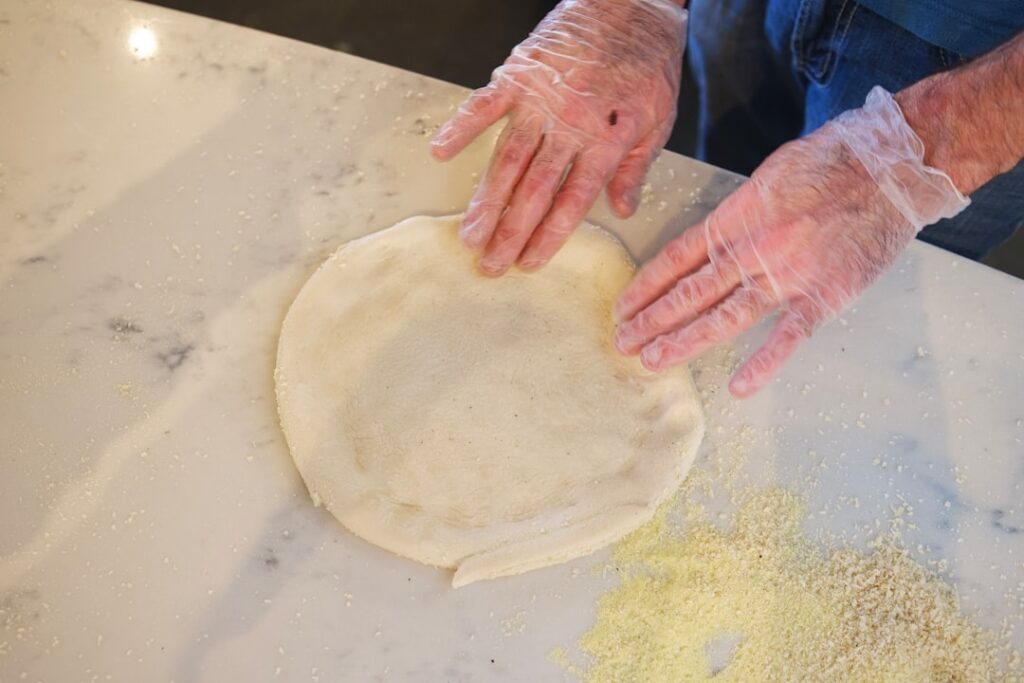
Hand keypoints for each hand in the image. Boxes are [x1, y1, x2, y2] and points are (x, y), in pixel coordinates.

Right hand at [430, 0, 686, 275]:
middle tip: (489, 265)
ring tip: (469, 233)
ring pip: (507, 159)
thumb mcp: (659, 119)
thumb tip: (622, 210)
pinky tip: (440, 152)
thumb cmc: (649, 61)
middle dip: (510, 232)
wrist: (632, 1)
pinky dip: (461, 126)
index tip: (528, 264)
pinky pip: (485, 104)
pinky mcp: (520, 73)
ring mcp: (540, 100)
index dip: (548, 236)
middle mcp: (569, 127)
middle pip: (534, 190)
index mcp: (605, 142)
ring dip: (486, 200)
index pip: (571, 202)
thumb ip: (636, 167)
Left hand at [613, 87, 969, 396]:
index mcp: (735, 218)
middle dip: (651, 320)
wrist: (892, 164)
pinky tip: (738, 387)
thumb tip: (717, 236)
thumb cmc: (833, 160)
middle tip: (623, 343)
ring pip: (724, 318)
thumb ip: (740, 212)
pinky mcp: (825, 295)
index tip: (623, 306)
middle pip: (689, 293)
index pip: (676, 258)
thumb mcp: (769, 175)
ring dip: (684, 341)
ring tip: (651, 360)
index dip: (646, 286)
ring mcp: (786, 275)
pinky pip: (789, 336)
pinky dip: (764, 364)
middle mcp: (751, 250)